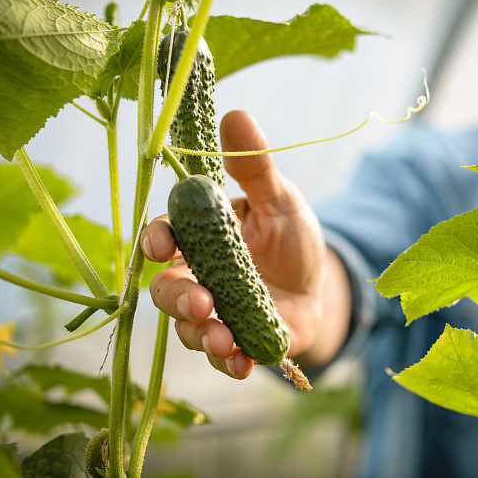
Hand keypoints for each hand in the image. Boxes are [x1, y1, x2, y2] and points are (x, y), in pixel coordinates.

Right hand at [142, 110, 333, 378]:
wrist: (321, 287)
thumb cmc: (292, 238)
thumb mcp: (281, 200)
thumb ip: (255, 167)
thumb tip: (236, 114)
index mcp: (202, 238)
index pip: (165, 236)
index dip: (156, 240)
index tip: (162, 245)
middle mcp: (197, 276)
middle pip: (166, 289)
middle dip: (176, 297)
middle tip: (200, 301)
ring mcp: (215, 313)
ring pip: (187, 327)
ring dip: (199, 335)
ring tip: (221, 339)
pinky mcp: (236, 342)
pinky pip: (220, 357)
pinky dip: (227, 363)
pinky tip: (241, 363)